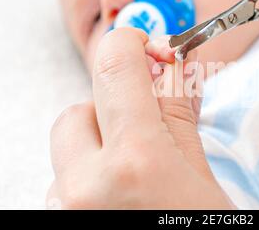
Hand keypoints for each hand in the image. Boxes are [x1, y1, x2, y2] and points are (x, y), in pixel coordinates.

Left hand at [47, 28, 232, 208]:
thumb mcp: (200, 174)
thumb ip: (178, 113)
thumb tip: (170, 62)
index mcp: (135, 162)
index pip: (115, 67)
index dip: (130, 45)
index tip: (147, 50)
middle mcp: (86, 185)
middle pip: (78, 110)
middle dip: (113, 109)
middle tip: (147, 131)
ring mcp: (65, 207)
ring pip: (68, 149)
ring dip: (100, 146)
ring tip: (136, 175)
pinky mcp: (58, 218)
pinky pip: (64, 178)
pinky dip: (90, 175)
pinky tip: (121, 194)